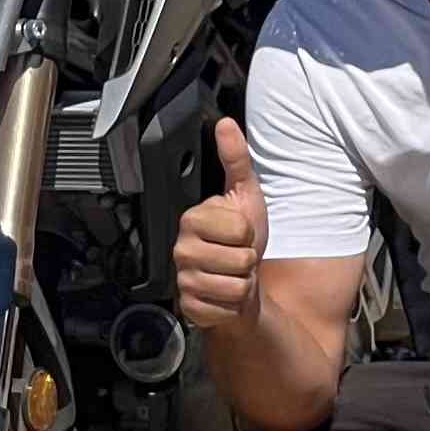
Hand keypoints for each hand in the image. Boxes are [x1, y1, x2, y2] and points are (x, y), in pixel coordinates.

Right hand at [173, 119, 267, 331]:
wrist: (238, 281)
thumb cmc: (242, 238)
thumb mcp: (245, 193)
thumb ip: (236, 158)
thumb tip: (225, 123)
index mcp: (192, 218)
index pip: (239, 228)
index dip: (248, 233)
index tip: (238, 233)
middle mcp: (181, 249)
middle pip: (239, 259)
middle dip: (248, 260)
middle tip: (235, 256)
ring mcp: (183, 279)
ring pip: (234, 286)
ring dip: (242, 283)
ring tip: (232, 273)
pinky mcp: (189, 306)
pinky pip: (225, 307)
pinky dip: (232, 304)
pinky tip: (224, 293)